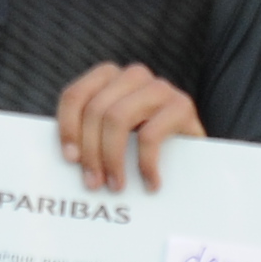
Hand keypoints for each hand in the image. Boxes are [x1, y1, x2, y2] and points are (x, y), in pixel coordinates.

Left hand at [50, 62, 207, 194]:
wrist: (194, 152)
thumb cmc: (144, 146)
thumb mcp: (112, 135)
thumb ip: (89, 135)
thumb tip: (66, 157)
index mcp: (109, 77)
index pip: (75, 95)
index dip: (68, 128)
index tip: (70, 159)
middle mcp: (134, 75)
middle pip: (96, 110)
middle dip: (91, 151)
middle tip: (93, 183)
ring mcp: (159, 87)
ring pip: (117, 118)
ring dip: (112, 158)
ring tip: (116, 185)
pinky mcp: (182, 105)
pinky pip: (150, 135)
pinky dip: (145, 165)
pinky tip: (149, 183)